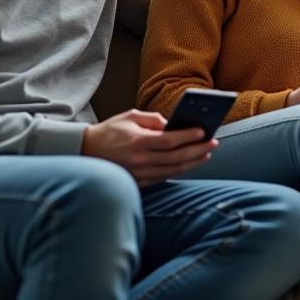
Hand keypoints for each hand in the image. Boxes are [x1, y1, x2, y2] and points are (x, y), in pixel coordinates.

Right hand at [82, 109, 216, 186]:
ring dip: (192, 162)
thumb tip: (174, 124)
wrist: (86, 151)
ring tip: (205, 154)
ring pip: (173, 170)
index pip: (171, 141)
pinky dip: (178, 170)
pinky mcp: (138, 182)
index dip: (190, 136)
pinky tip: (188, 163)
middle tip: (213, 143)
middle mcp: (141, 160)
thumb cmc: (110, 131)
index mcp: (139, 142)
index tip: (204, 131)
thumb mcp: (131, 117)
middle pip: (177, 157)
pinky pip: (163, 177)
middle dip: (198, 150)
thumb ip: (154, 120)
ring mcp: (140, 174)